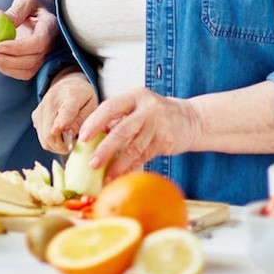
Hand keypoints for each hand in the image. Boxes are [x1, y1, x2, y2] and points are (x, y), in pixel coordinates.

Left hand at [0, 0, 58, 79]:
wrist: (41, 16)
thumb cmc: (34, 6)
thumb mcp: (26, 0)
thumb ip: (15, 10)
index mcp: (49, 27)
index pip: (38, 43)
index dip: (18, 48)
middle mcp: (49, 46)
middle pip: (30, 61)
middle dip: (5, 60)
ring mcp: (42, 58)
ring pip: (25, 71)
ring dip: (3, 66)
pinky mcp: (33, 65)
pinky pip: (20, 73)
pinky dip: (5, 69)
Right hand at [32, 69, 97, 152]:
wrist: (68, 84)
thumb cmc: (83, 97)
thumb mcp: (91, 106)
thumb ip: (82, 120)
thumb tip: (69, 135)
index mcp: (72, 96)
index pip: (66, 111)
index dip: (62, 122)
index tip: (58, 131)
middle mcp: (52, 101)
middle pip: (50, 131)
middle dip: (62, 146)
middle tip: (72, 147)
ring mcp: (41, 108)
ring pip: (44, 138)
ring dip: (56, 146)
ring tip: (67, 142)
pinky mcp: (35, 115)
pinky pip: (41, 136)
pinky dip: (50, 142)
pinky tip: (59, 136)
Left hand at [79, 87, 199, 178]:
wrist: (190, 119)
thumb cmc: (155, 113)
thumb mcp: (137, 106)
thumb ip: (117, 118)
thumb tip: (92, 136)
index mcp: (135, 96)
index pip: (110, 107)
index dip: (95, 122)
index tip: (83, 137)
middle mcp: (147, 110)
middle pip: (122, 130)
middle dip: (105, 148)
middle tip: (92, 163)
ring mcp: (158, 126)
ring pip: (134, 148)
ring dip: (118, 164)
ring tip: (105, 176)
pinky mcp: (165, 142)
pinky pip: (144, 157)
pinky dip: (130, 168)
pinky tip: (120, 176)